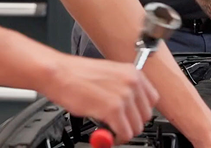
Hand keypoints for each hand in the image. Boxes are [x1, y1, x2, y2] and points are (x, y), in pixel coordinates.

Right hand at [40, 55, 159, 142]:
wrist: (59, 74)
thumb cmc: (77, 74)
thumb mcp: (109, 74)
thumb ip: (124, 89)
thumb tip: (131, 107)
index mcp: (133, 72)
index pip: (152, 99)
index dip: (140, 112)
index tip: (132, 117)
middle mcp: (132, 82)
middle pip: (146, 115)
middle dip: (133, 124)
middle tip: (119, 126)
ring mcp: (124, 95)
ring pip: (136, 127)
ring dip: (124, 132)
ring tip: (111, 130)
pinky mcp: (113, 109)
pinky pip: (124, 133)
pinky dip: (117, 139)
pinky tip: (107, 135)